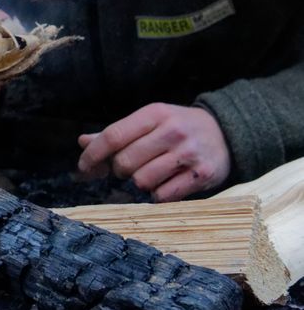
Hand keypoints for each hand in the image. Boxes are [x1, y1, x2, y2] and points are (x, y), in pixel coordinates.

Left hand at [76, 103, 230, 201]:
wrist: (225, 132)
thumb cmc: (176, 127)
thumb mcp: (148, 121)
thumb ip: (116, 133)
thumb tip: (82, 142)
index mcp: (154, 114)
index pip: (114, 135)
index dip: (93, 153)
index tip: (83, 166)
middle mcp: (172, 131)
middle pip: (125, 162)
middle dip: (118, 170)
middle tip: (126, 168)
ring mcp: (188, 154)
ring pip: (142, 181)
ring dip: (139, 182)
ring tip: (149, 173)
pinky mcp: (202, 175)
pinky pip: (163, 195)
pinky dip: (157, 194)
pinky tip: (165, 183)